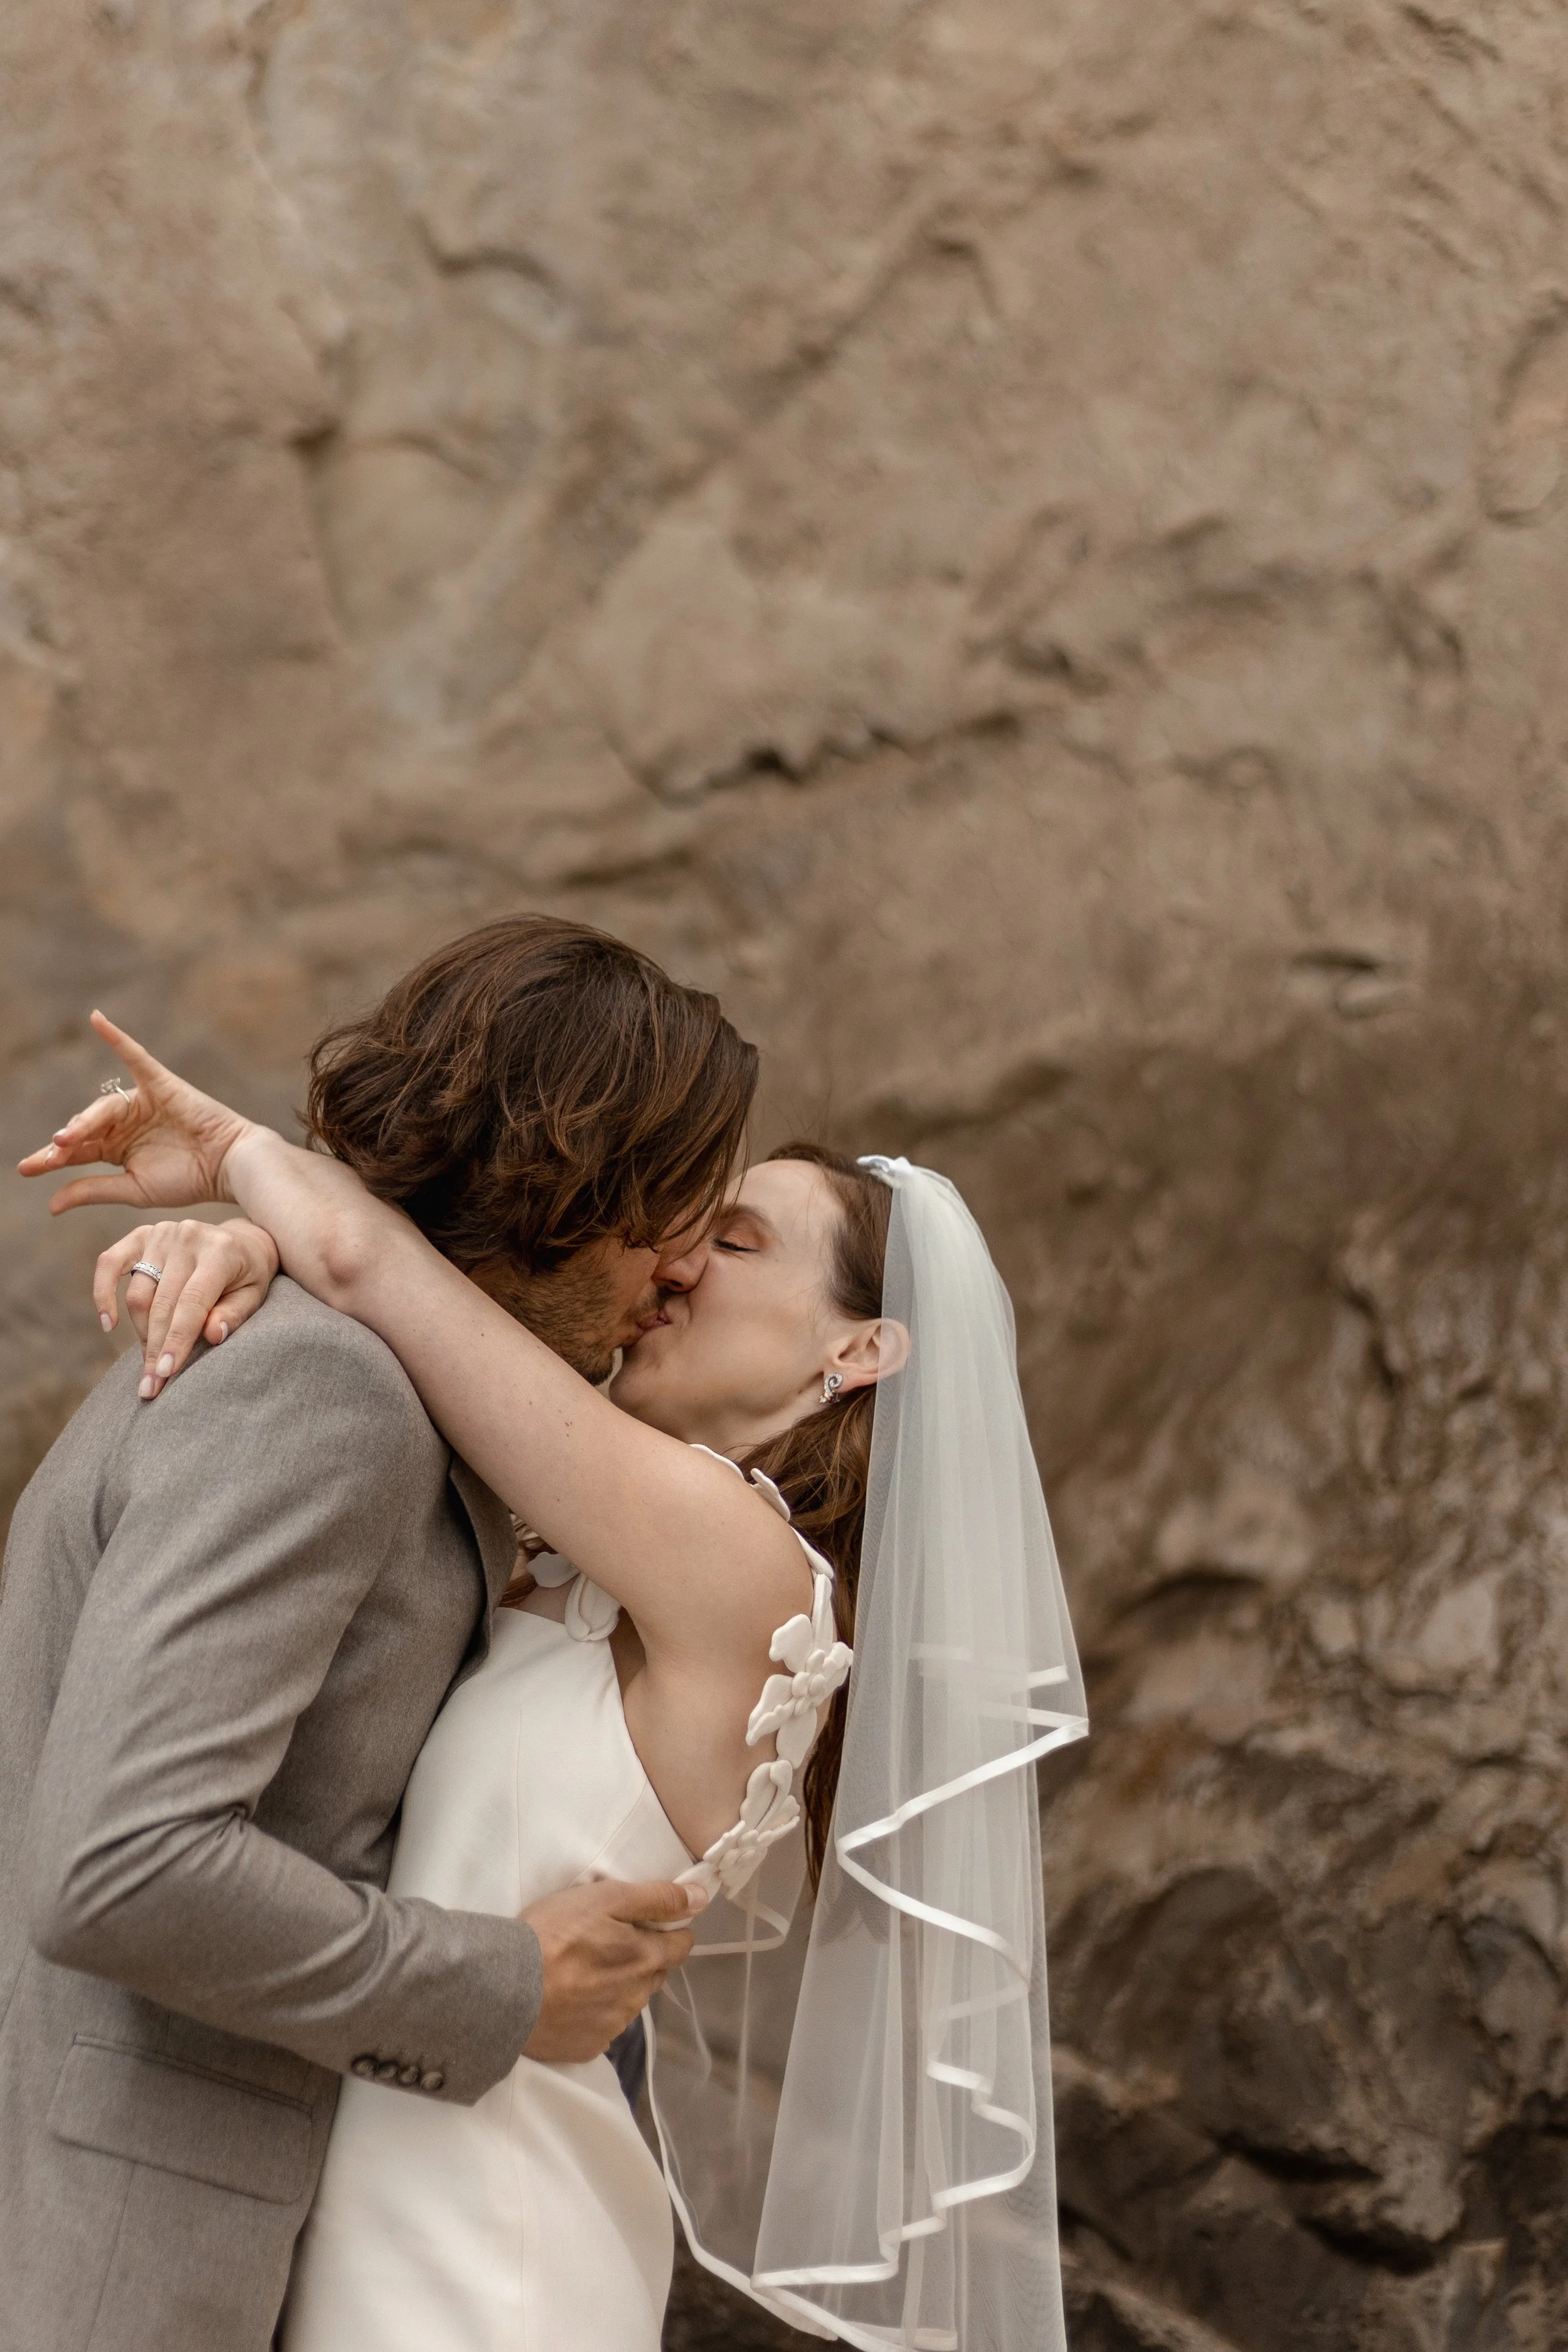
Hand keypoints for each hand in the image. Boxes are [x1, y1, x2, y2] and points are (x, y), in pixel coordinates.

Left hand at [18, 1011, 251, 1215]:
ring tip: (68, 1139)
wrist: (228, 1167)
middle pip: (84, 1129)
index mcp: (117, 1149)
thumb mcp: (133, 1189)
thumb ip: (93, 1190)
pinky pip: (134, 1056)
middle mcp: (124, 1123)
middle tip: (48, 1157)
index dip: (50, 1159)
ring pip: (103, 1108)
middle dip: (65, 1144)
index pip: (76, 1152)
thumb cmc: (187, 1180)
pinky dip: (116, 1038)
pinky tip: (97, 1019)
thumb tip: (51, 1205)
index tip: (25, 1169)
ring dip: (84, 1122)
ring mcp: (141, 1102)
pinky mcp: (160, 1084)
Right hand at [95, 1218, 280, 1397]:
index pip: (192, 1302)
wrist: (243, 1242)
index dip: (177, 1339)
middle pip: (162, 1303)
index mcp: (220, 1251)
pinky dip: (103, 1293)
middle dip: (156, 1349)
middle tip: (152, 1386)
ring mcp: (162, 1233)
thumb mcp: (254, 1296)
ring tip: (150, 1362)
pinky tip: (108, 1324)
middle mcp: (188, 1237)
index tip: (166, 1373)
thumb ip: (234, 1314)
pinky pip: (109, 1263)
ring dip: (141, 1334)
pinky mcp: (141, 1235)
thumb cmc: (248, 1276)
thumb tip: (212, 1335)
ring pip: (138, 1295)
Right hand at [521, 1877, 704, 2063]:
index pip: (682, 1944)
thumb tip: (702, 1899)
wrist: (504, 1991)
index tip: (647, 1921)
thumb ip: (657, 1898)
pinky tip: (569, 1998)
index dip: (669, 1928)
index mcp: (647, 1960)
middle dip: (643, 1956)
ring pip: (630, 1999)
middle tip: (606, 1941)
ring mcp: (613, 2027)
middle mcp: (638, 1998)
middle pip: (656, 1972)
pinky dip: (593, 2011)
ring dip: (618, 1984)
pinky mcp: (588, 2047)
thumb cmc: (554, 1934)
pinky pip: (603, 2025)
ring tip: (582, 1970)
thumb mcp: (606, 1898)